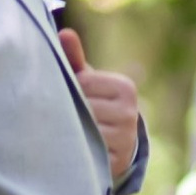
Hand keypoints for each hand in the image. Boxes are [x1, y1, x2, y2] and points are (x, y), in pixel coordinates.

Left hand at [61, 28, 141, 180]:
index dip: (73, 89)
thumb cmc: (94, 104)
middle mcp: (130, 114)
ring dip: (70, 129)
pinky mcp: (117, 161)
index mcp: (126, 88)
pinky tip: (77, 146)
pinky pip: (86, 151)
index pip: (84, 82)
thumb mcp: (86, 81)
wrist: (113, 146)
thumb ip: (74, 58)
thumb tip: (64, 33)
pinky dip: (77, 148)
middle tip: (66, 114)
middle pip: (83, 106)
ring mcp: (126, 139)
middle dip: (69, 109)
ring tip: (70, 130)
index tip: (75, 95)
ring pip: (83, 129)